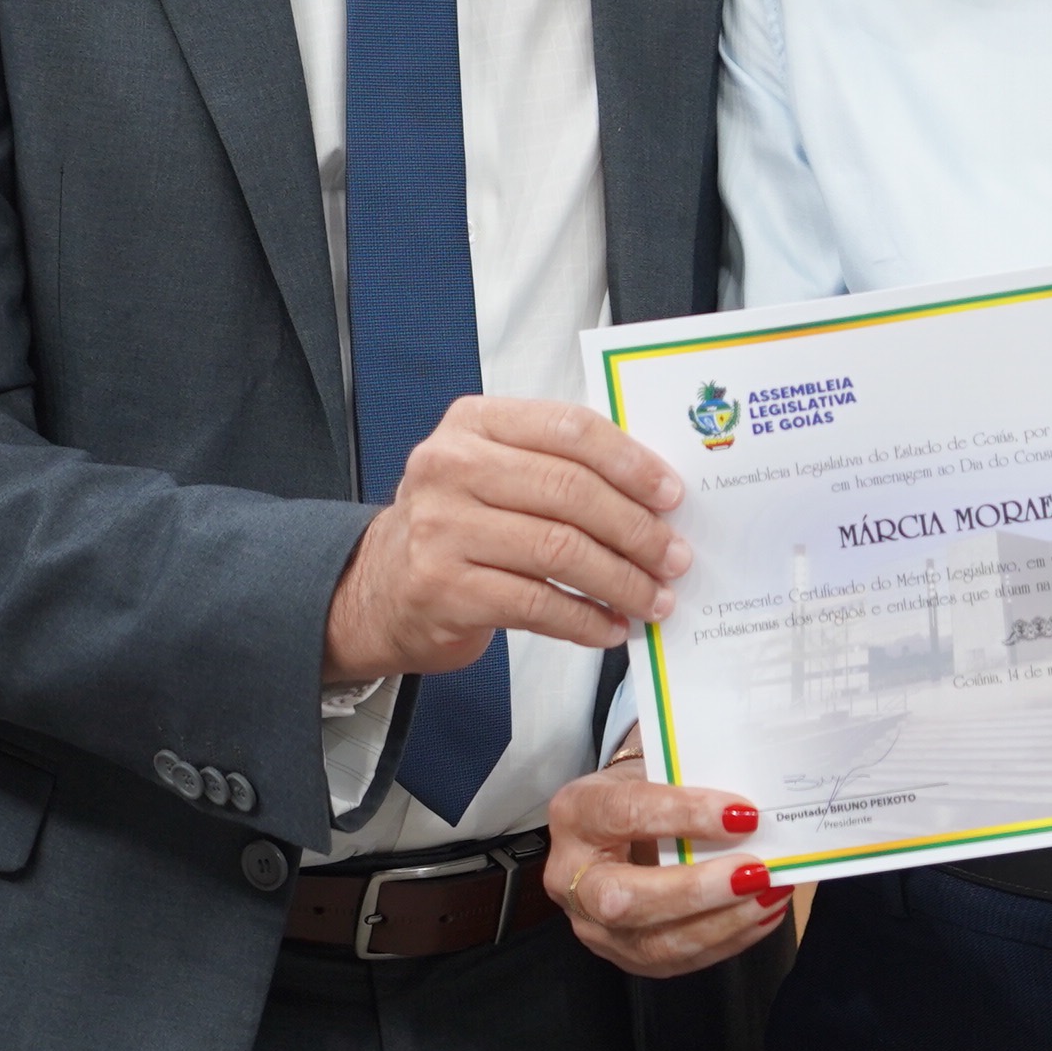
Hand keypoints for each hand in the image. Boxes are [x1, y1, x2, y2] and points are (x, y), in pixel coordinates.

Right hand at [322, 396, 692, 681]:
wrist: (377, 588)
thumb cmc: (456, 524)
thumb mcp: (494, 470)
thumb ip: (559, 465)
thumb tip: (654, 491)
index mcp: (474, 423)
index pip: (570, 429)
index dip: (631, 463)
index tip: (671, 495)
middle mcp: (451, 467)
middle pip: (570, 492)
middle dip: (636, 529)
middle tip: (674, 557)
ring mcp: (441, 528)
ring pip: (559, 551)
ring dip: (621, 580)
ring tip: (653, 599)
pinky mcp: (443, 588)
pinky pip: (535, 604)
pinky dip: (584, 619)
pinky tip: (610, 627)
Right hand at [543, 740, 787, 977]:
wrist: (619, 819)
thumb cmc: (645, 785)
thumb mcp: (656, 765)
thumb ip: (693, 778)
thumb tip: (755, 802)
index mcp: (576, 813)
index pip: (625, 814)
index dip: (684, 815)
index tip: (743, 815)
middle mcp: (570, 876)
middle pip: (623, 899)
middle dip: (695, 891)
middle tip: (756, 872)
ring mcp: (591, 924)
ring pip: (651, 943)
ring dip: (720, 923)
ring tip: (770, 896)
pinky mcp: (620, 954)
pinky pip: (673, 961)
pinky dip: (725, 940)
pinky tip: (761, 917)